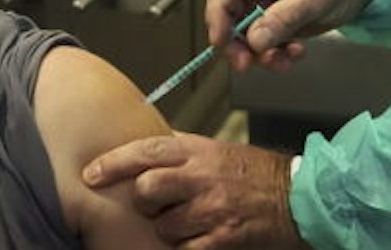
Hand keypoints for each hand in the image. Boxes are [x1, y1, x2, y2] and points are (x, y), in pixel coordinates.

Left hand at [83, 133, 308, 249]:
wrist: (299, 198)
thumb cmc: (257, 174)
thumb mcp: (219, 150)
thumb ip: (184, 150)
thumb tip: (146, 151)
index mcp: (199, 151)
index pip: (146, 151)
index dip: (113, 163)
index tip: (91, 173)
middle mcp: (203, 177)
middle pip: (147, 189)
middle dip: (145, 203)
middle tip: (155, 207)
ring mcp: (213, 208)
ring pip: (164, 225)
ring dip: (169, 230)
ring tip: (187, 225)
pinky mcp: (223, 238)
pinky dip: (186, 249)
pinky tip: (198, 241)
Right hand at [209, 0, 376, 71]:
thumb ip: (283, 18)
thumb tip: (255, 38)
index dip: (217, 15)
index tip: (222, 41)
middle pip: (227, 14)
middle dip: (235, 43)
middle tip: (246, 62)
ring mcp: (264, 4)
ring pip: (243, 34)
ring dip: (259, 54)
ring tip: (283, 59)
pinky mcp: (274, 21)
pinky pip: (262, 43)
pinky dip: (273, 55)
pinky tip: (293, 52)